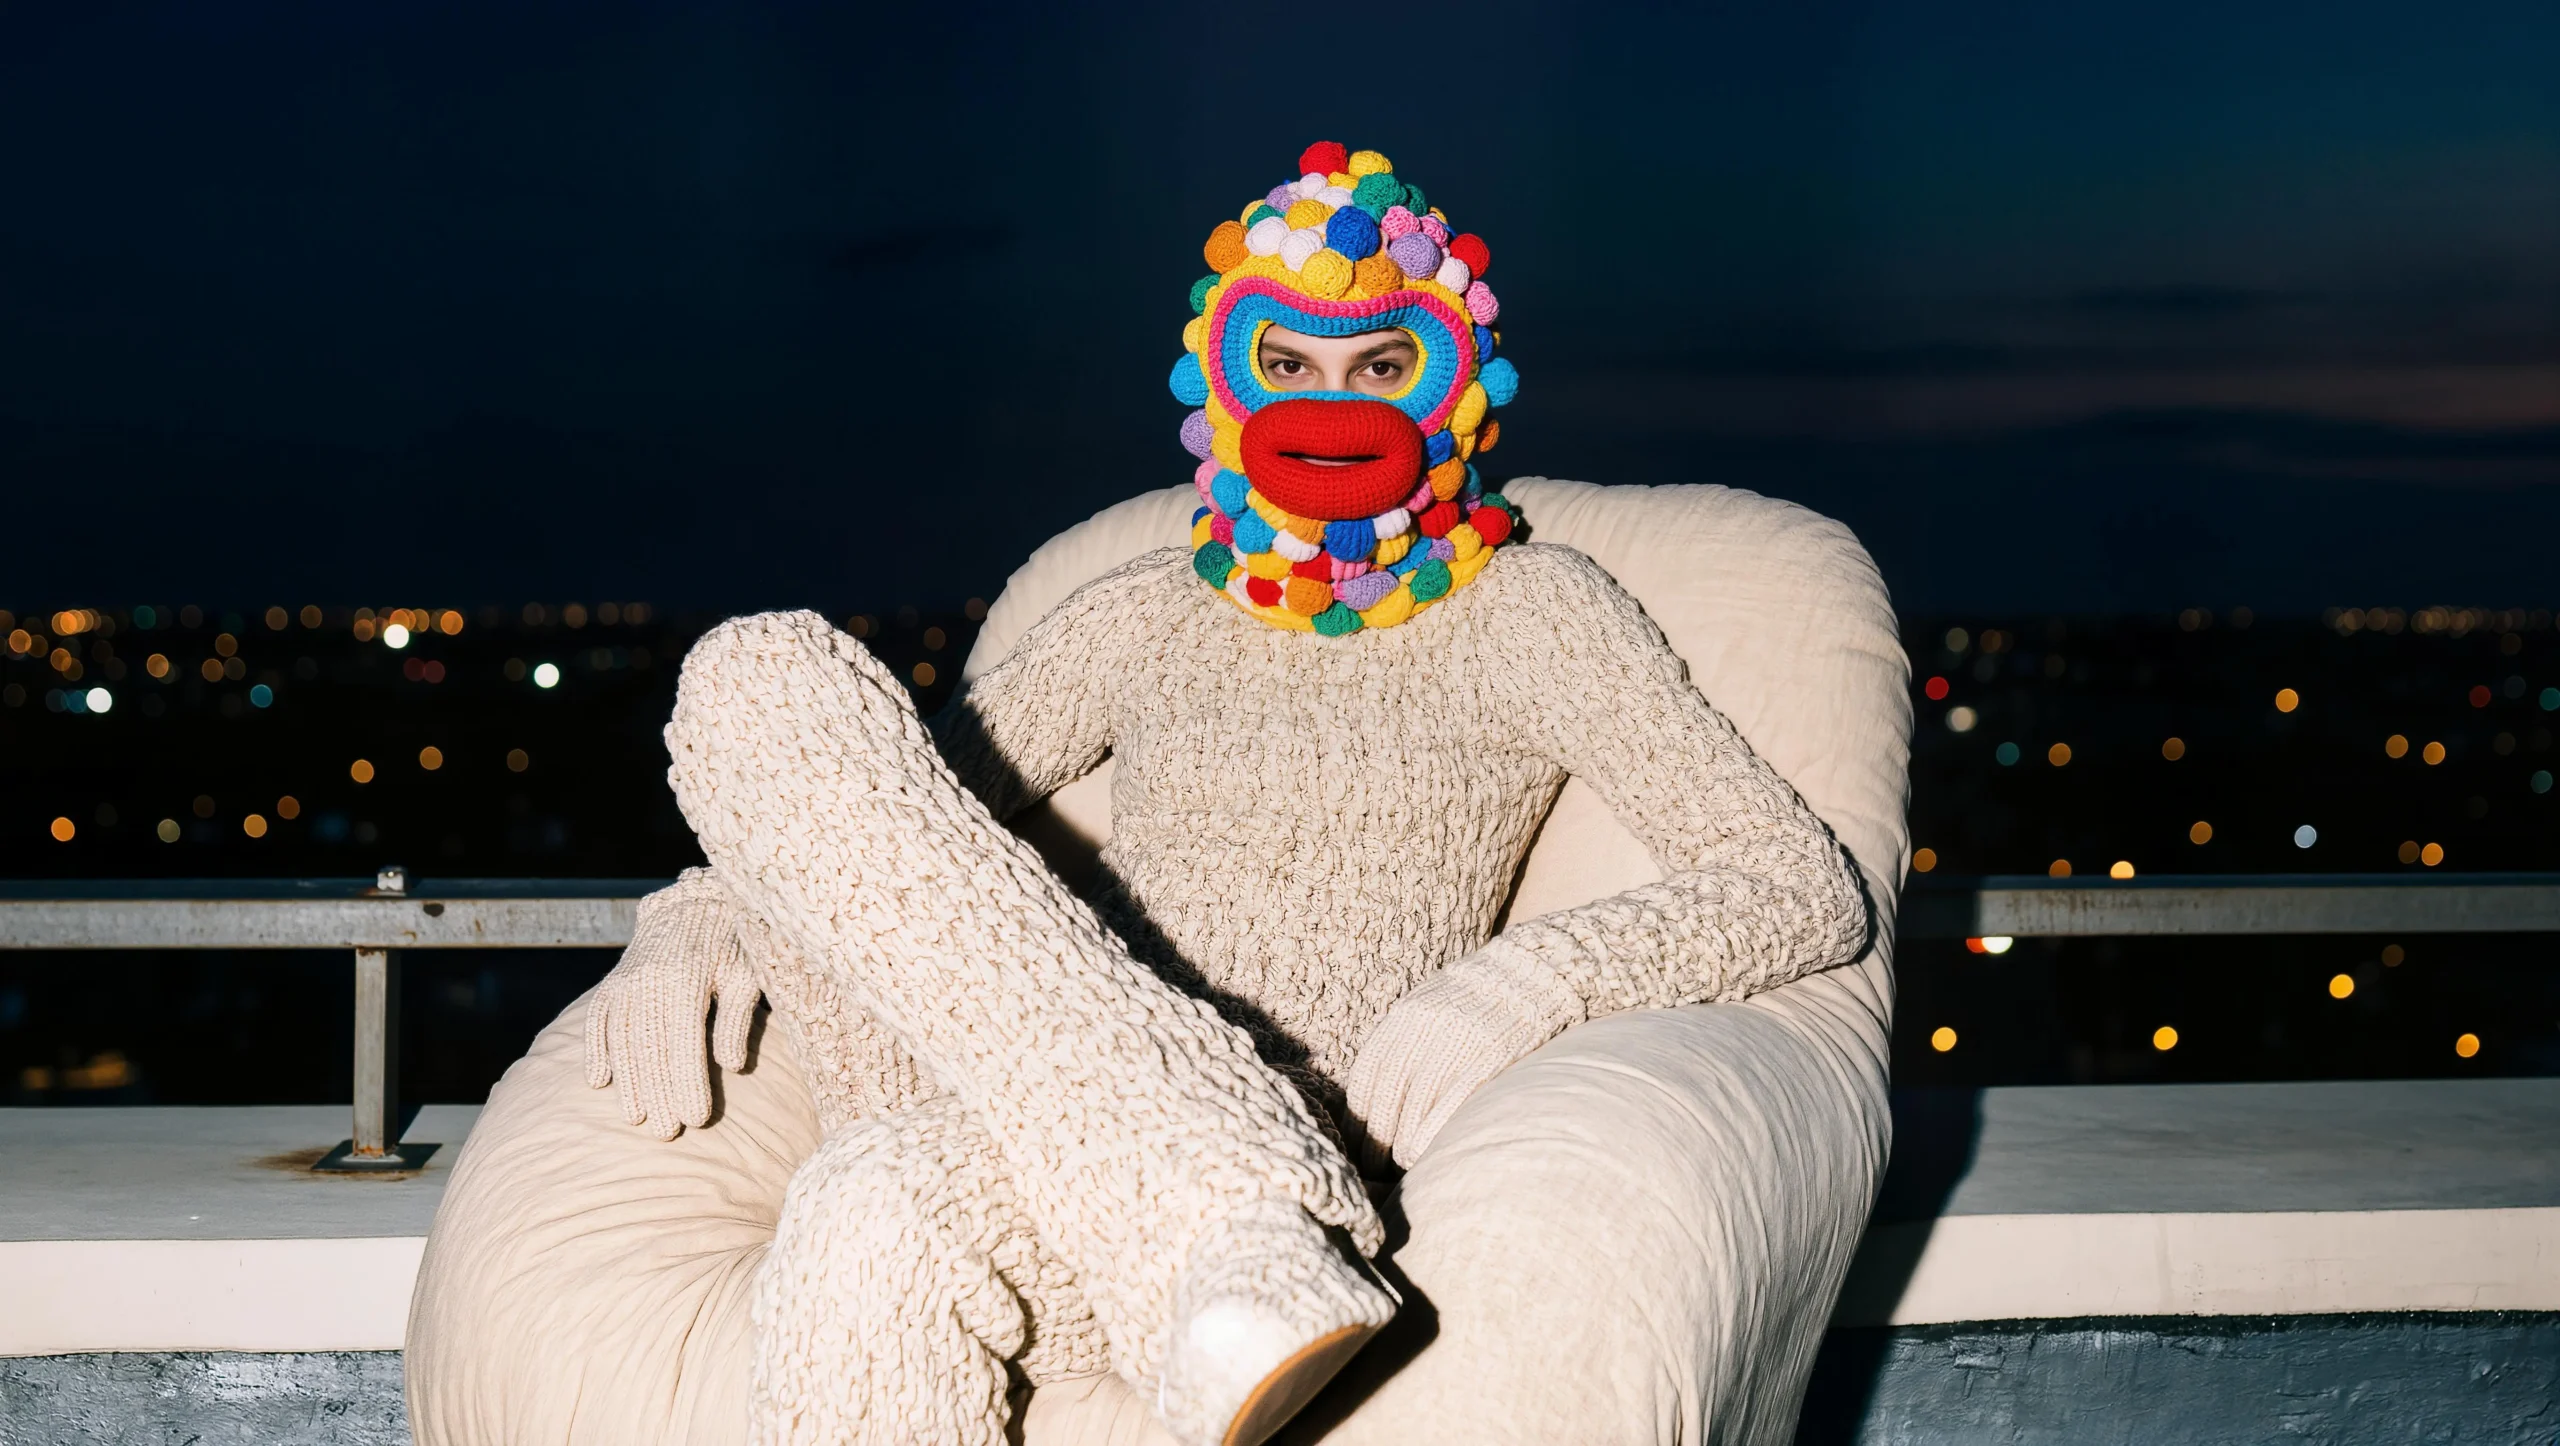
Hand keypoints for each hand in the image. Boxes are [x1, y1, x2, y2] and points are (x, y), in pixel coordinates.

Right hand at [584, 867, 761, 1138]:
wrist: (694, 904)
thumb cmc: (732, 944)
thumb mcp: (746, 975)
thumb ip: (737, 1019)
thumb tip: (733, 1066)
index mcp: (687, 979)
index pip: (685, 1042)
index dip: (689, 1082)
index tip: (696, 1120)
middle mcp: (650, 981)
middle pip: (651, 1048)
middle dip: (658, 1093)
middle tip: (666, 1132)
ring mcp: (626, 981)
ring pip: (623, 1040)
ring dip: (628, 1082)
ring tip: (636, 1118)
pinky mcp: (612, 982)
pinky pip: (598, 1020)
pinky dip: (596, 1050)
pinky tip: (598, 1082)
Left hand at [1340, 938, 1582, 1172]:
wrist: (1530, 973)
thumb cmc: (1476, 999)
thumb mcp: (1427, 1006)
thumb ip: (1401, 1040)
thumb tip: (1375, 1088)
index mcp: (1403, 1018)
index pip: (1365, 1078)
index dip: (1356, 1118)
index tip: (1354, 1144)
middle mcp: (1422, 1031)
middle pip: (1384, 1099)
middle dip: (1374, 1141)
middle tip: (1372, 1169)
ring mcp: (1454, 1045)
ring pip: (1412, 1109)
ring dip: (1400, 1147)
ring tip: (1398, 1168)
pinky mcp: (1485, 1060)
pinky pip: (1448, 1107)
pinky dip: (1429, 1137)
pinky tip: (1422, 1157)